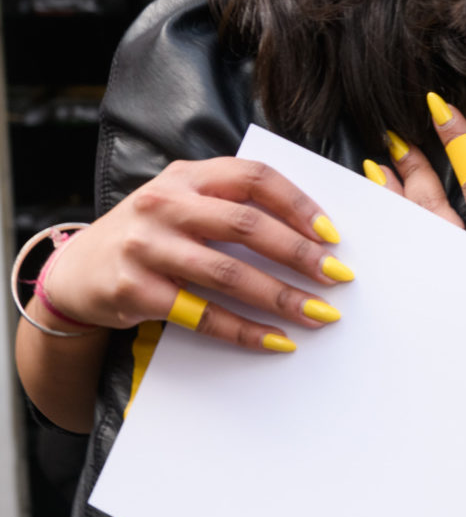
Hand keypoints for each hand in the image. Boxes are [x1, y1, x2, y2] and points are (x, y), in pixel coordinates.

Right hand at [39, 158, 350, 351]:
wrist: (76, 272)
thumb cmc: (152, 235)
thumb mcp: (185, 203)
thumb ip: (234, 206)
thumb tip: (314, 235)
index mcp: (188, 176)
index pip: (255, 177)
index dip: (299, 204)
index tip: (333, 235)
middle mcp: (164, 204)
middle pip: (246, 226)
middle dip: (299, 254)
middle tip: (338, 277)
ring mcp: (146, 246)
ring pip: (228, 274)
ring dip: (281, 297)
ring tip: (318, 313)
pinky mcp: (134, 289)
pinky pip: (202, 314)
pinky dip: (244, 330)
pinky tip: (277, 340)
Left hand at [374, 95, 465, 450]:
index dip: (459, 142)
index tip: (438, 109)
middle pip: (434, 209)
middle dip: (414, 169)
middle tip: (393, 138)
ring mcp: (456, 301)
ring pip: (415, 243)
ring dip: (395, 205)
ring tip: (375, 173)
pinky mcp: (446, 325)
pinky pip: (412, 281)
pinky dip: (394, 252)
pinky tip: (379, 235)